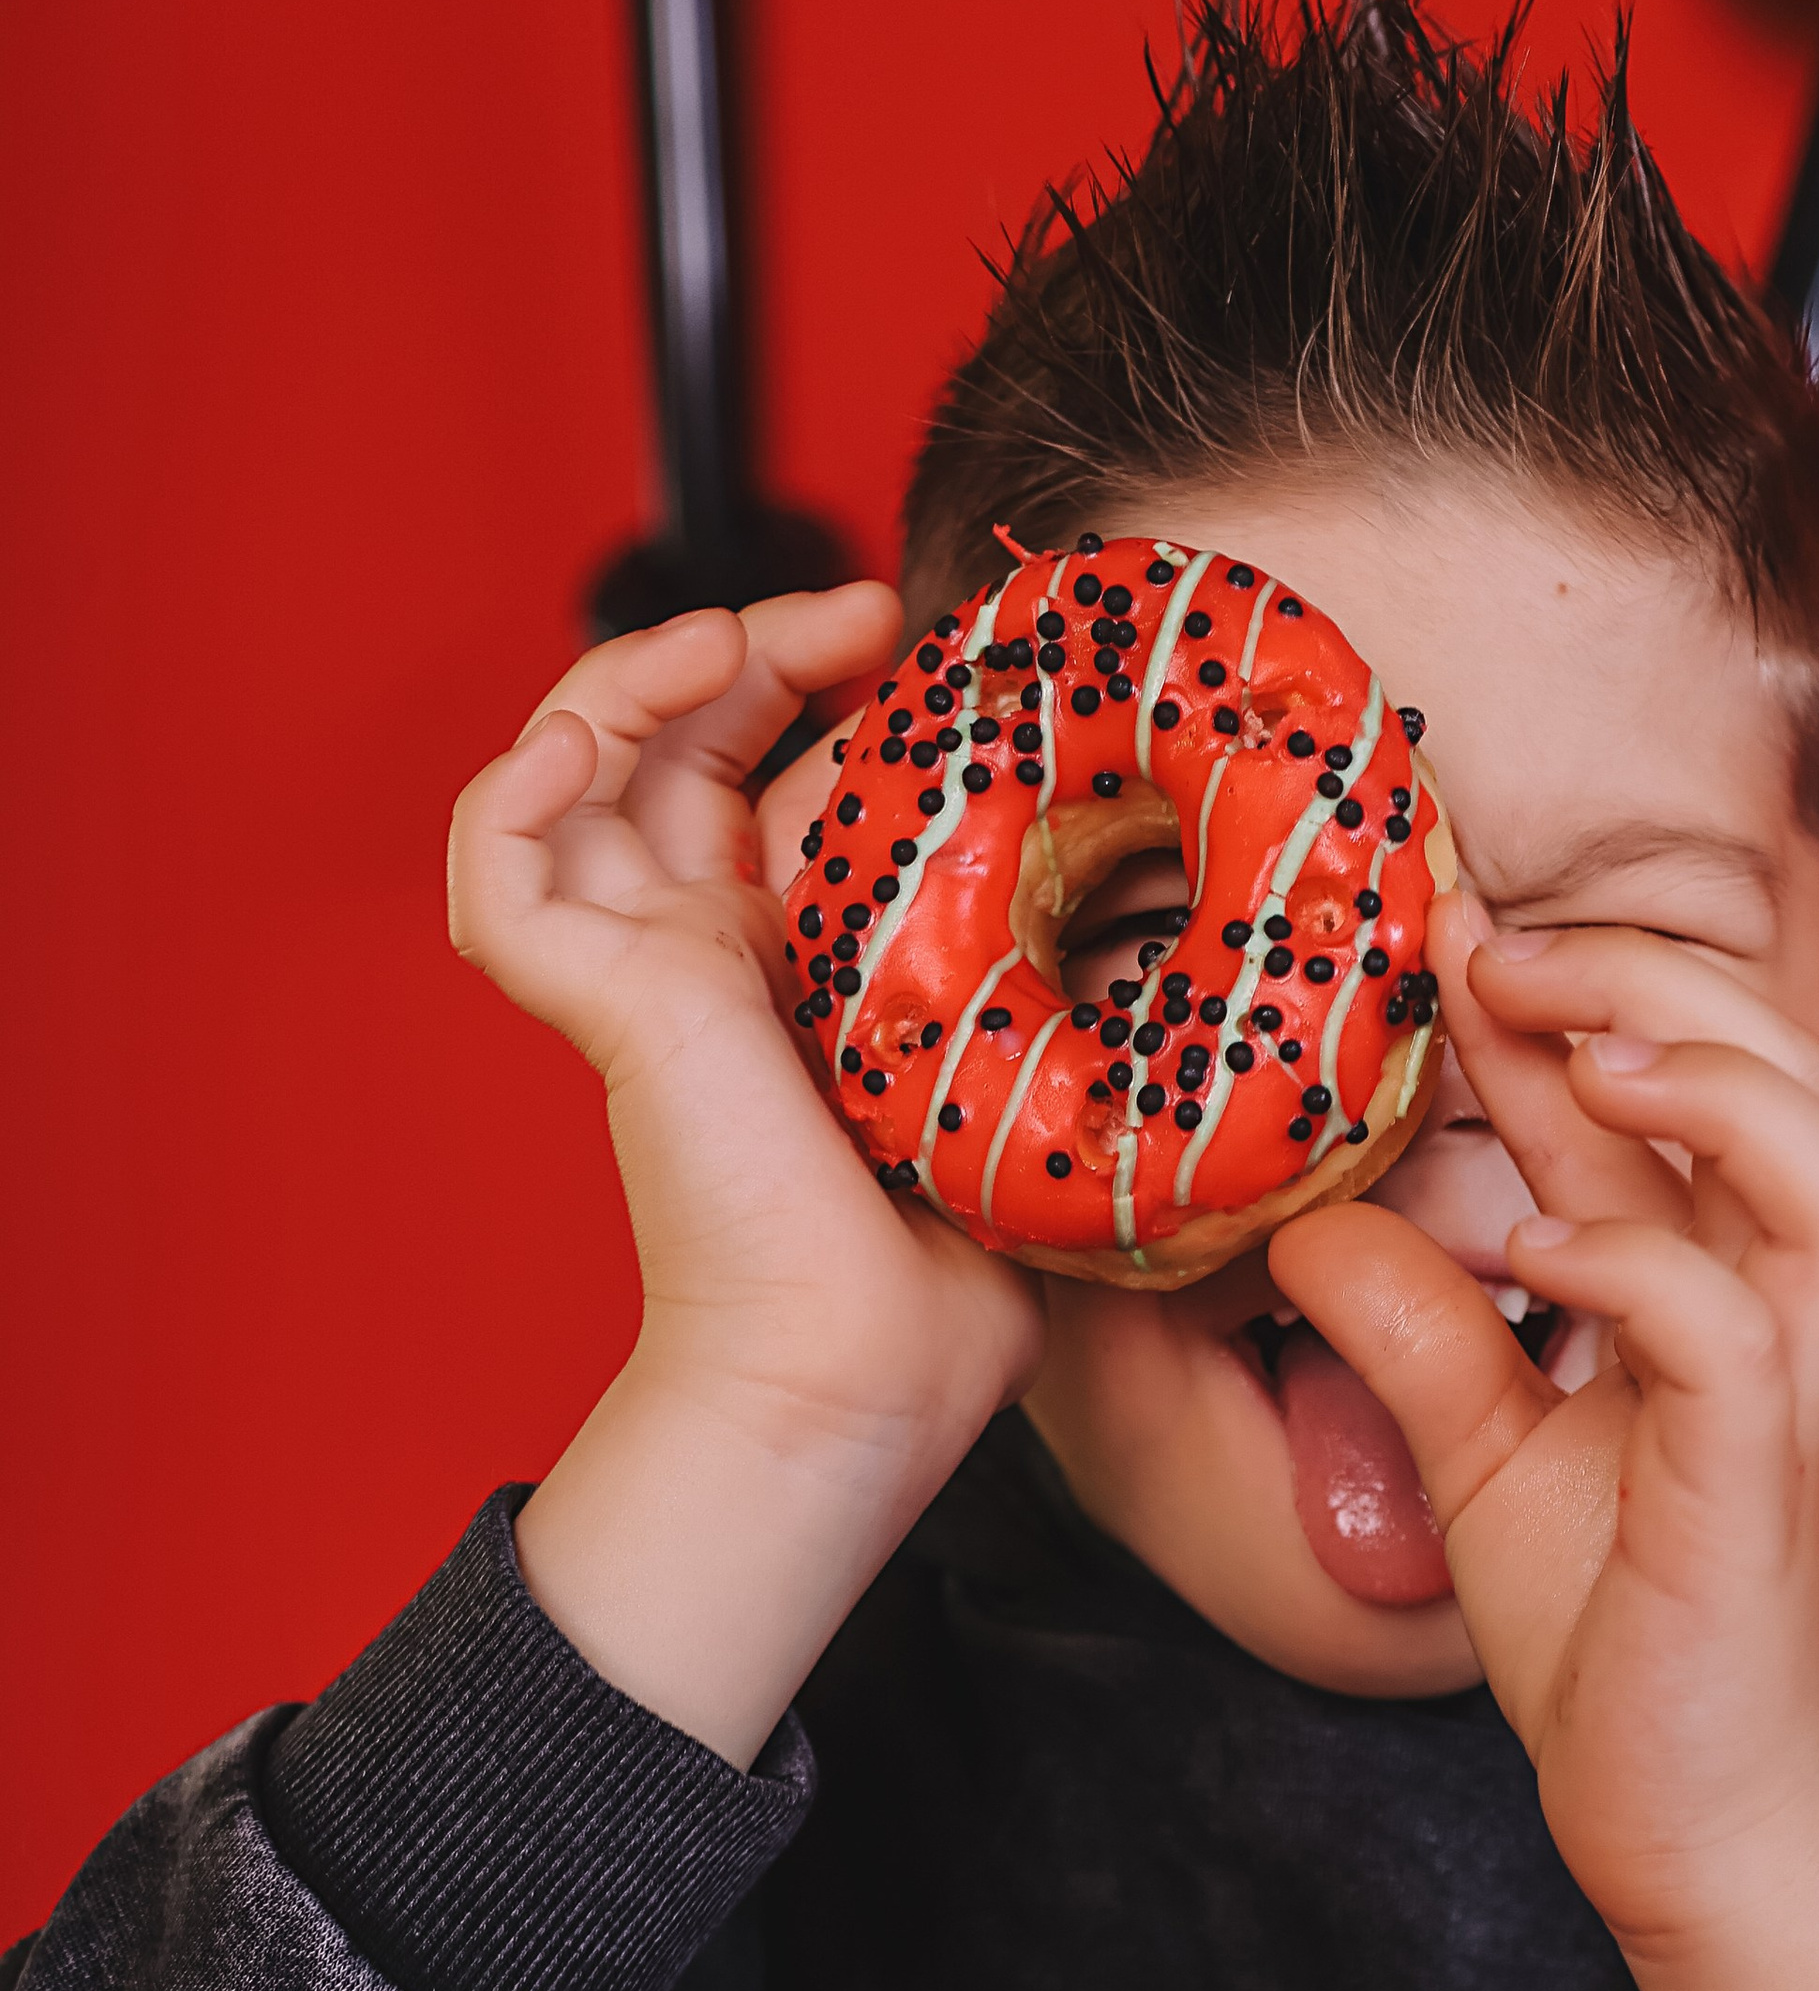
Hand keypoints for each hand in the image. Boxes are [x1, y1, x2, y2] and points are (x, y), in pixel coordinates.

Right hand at [446, 595, 1041, 1764]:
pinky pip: (497, 872)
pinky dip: (517, 789)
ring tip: (730, 639)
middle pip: (677, 748)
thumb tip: (1149, 904)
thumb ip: (1039, 988)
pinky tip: (594, 741)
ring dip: (636, 676)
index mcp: (793, 978)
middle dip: (752, 647)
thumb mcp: (1017, 1082)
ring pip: (573, 775)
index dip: (828, 695)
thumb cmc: (948, 1291)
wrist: (864, 1379)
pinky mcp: (601, 1003)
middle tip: (860, 611)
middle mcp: (705, 960)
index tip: (921, 647)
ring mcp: (642, 976)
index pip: (778, 784)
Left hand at [1268, 897, 1818, 1990]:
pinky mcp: (1759, 1492)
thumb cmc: (1623, 1643)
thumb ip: (1418, 1331)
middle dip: (1649, 973)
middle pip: (1787, 1077)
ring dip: (1710, 1086)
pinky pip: (1737, 1338)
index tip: (1434, 902)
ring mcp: (1789, 1401)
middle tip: (1490, 935)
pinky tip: (1537, 1242)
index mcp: (1719, 1290)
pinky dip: (1643, 1264)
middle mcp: (1780, 1322)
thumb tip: (1312, 1220)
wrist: (1697, 1827)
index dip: (1565, 980)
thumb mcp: (1485, 1458)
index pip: (1665, 1092)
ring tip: (1574, 1041)